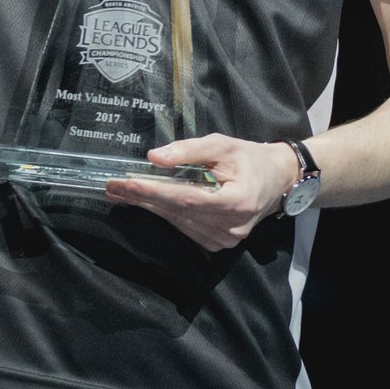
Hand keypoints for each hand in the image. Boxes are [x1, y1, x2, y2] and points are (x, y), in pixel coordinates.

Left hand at [104, 136, 297, 250]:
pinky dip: (167, 214)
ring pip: (178, 222)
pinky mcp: (220, 243)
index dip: (153, 191)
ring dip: (149, 207)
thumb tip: (153, 157)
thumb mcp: (222, 145)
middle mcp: (231, 226)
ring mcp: (226, 239)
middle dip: (142, 198)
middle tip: (112, 187)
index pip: (185, 198)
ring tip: (122, 193)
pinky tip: (149, 202)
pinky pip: (186, 228)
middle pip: (177, 212)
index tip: (126, 182)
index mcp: (236, 201)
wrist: (277, 179)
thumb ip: (188, 151)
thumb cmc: (249, 157)